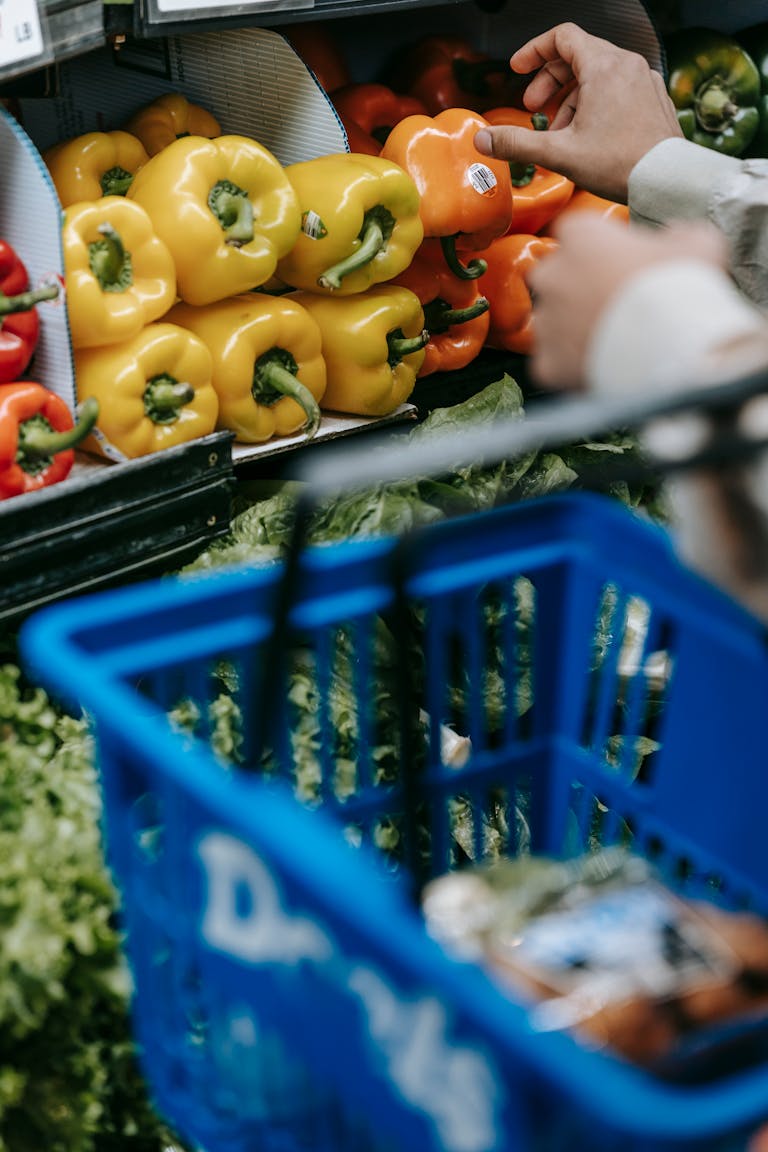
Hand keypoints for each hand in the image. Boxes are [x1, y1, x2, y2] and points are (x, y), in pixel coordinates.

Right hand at [474, 22, 682, 202]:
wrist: (667, 181)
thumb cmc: (620, 165)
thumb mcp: (559, 154)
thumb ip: (517, 144)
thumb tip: (483, 141)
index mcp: (604, 66)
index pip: (563, 37)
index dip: (534, 51)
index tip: (518, 69)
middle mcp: (627, 65)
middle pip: (579, 55)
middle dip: (550, 80)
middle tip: (533, 107)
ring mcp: (644, 80)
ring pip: (599, 74)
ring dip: (572, 97)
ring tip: (559, 130)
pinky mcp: (654, 99)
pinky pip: (619, 88)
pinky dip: (597, 103)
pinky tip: (588, 135)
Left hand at [527, 215, 728, 389]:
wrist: (670, 346)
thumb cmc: (680, 286)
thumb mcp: (697, 243)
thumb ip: (678, 234)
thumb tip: (674, 236)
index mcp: (580, 235)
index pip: (578, 233)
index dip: (601, 248)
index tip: (622, 264)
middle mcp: (551, 274)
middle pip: (558, 277)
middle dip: (579, 287)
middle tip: (614, 304)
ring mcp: (546, 320)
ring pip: (553, 321)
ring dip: (573, 327)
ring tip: (611, 339)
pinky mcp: (546, 361)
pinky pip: (554, 361)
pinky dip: (571, 365)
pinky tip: (599, 365)